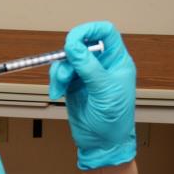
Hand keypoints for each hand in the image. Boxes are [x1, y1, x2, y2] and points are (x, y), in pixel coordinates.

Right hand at [49, 21, 136, 170]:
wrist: (102, 144)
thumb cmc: (114, 120)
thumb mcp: (105, 91)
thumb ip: (89, 67)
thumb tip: (74, 45)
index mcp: (117, 61)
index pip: (106, 33)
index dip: (91, 29)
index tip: (75, 37)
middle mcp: (102, 64)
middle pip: (82, 43)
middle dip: (70, 54)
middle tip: (64, 64)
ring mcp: (87, 73)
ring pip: (67, 58)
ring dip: (60, 70)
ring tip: (61, 87)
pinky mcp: (73, 83)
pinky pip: (60, 72)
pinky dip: (56, 80)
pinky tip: (57, 92)